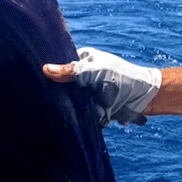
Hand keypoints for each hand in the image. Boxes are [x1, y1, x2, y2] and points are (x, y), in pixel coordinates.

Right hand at [43, 47, 161, 126]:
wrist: (144, 98)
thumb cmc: (122, 77)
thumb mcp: (95, 72)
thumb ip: (71, 72)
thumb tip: (45, 69)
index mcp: (82, 61)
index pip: (60, 67)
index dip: (50, 75)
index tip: (37, 82)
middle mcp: (82, 77)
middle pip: (61, 87)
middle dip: (57, 94)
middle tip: (45, 99)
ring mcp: (86, 94)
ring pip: (68, 102)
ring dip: (67, 107)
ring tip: (58, 111)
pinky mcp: (91, 109)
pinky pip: (78, 114)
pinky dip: (75, 117)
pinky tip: (66, 120)